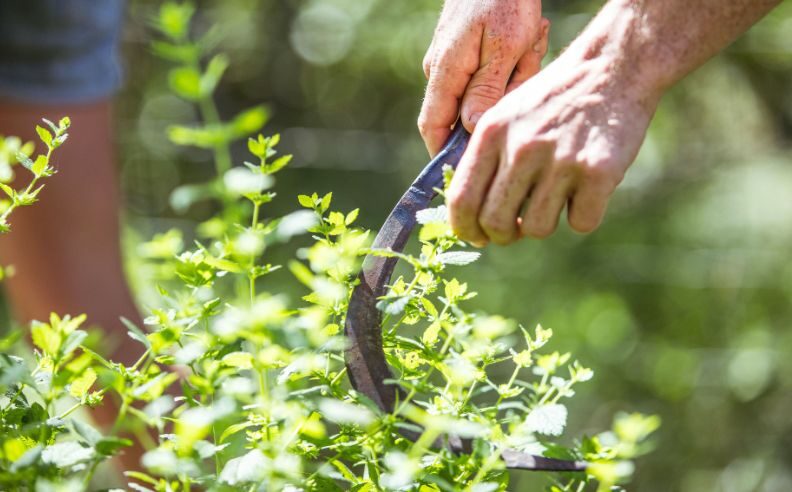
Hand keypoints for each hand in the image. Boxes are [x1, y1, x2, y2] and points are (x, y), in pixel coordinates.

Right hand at [419, 0, 548, 155]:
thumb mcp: (506, 46)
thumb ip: (487, 90)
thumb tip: (470, 131)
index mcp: (444, 71)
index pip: (433, 127)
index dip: (447, 155)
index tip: (473, 170)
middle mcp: (440, 69)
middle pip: (464, 113)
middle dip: (499, 106)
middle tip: (528, 69)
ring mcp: (452, 59)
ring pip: (483, 91)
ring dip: (513, 79)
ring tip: (533, 43)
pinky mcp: (467, 49)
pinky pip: (490, 72)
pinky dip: (514, 65)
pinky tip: (530, 40)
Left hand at [446, 50, 661, 245]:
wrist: (614, 66)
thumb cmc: (554, 98)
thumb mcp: (507, 114)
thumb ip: (485, 157)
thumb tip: (467, 212)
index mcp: (491, 133)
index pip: (462, 199)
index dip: (464, 228)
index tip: (475, 237)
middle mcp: (521, 147)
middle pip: (495, 223)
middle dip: (502, 236)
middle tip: (515, 229)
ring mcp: (560, 160)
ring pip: (536, 229)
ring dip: (544, 224)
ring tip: (555, 197)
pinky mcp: (598, 172)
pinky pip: (580, 223)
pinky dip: (584, 215)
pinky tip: (587, 189)